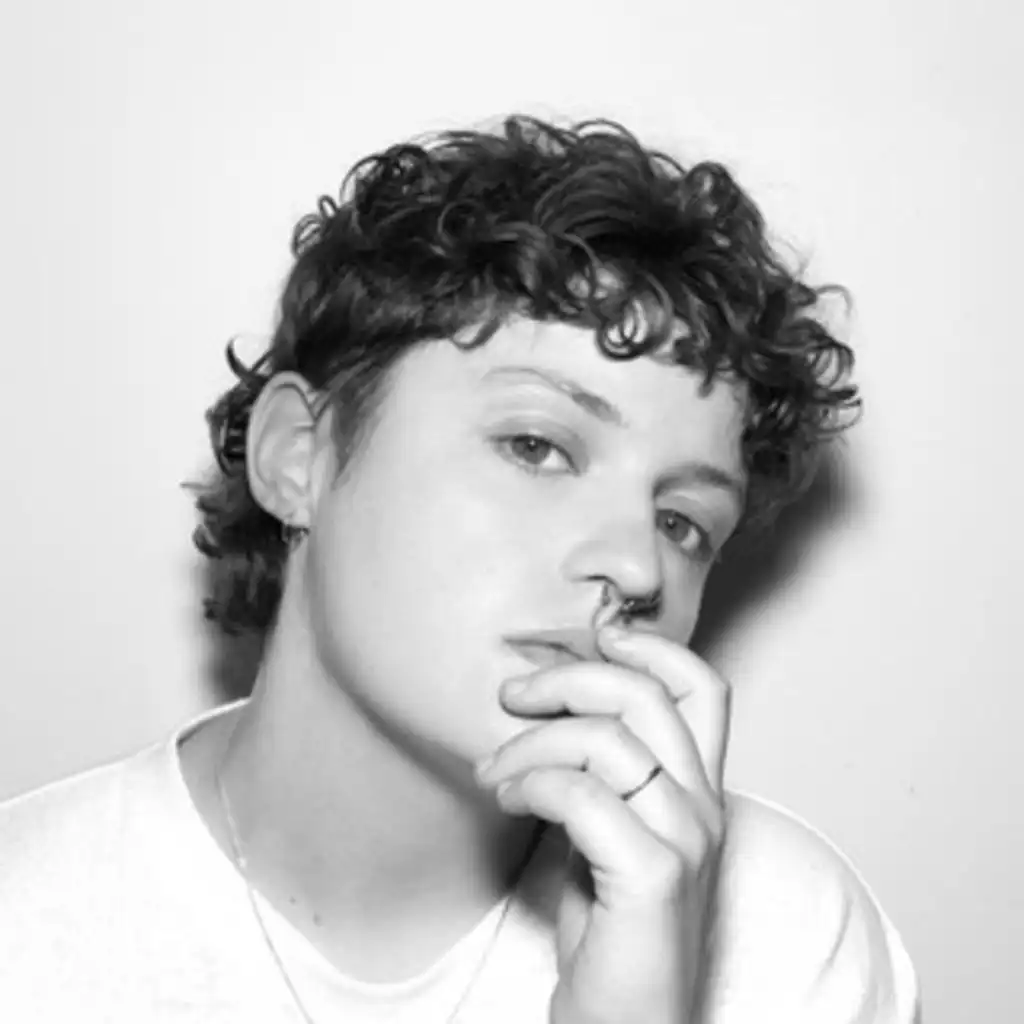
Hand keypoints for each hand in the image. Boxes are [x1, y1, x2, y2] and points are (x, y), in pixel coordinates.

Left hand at [475, 626, 729, 1023]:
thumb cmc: (611, 930)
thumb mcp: (608, 830)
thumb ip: (600, 772)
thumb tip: (551, 705)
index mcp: (698, 789)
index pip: (700, 685)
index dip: (645, 647)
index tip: (587, 639)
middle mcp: (704, 806)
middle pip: (644, 695)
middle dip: (566, 679)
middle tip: (511, 695)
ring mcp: (686, 840)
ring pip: (606, 740)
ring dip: (530, 743)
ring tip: (493, 772)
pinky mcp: (656, 877)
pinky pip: (582, 794)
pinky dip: (532, 784)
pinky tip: (507, 799)